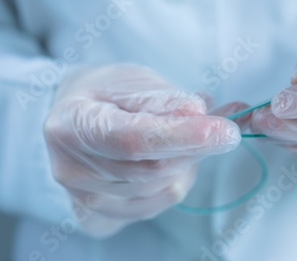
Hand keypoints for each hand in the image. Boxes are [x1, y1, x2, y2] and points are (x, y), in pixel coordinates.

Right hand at [44, 64, 243, 236]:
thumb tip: (198, 113)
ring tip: (186, 135)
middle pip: (152, 170)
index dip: (183, 137)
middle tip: (219, 126)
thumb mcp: (132, 80)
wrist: (77, 116)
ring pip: (161, 190)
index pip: (133, 140)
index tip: (224, 131)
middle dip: (196, 148)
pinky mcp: (100, 217)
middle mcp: (71, 169)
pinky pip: (156, 205)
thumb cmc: (104, 94)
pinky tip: (169, 158)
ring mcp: (84, 199)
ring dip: (188, 162)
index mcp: (71, 125)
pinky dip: (175, 180)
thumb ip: (162, 98)